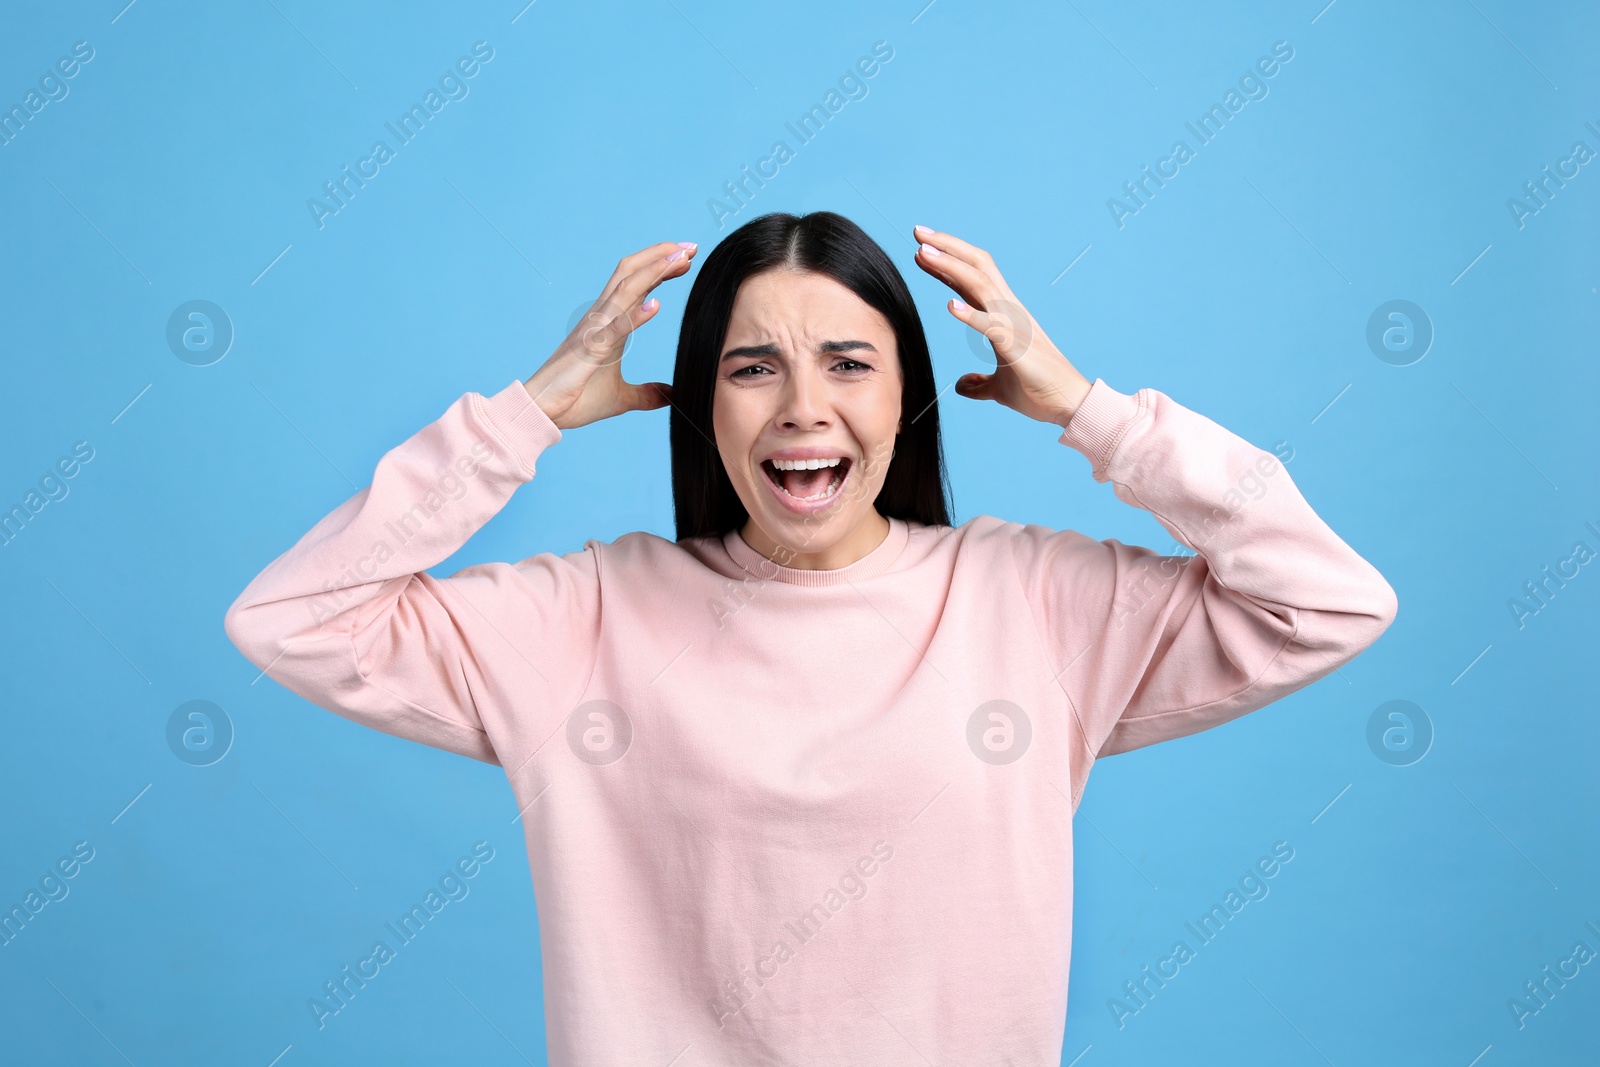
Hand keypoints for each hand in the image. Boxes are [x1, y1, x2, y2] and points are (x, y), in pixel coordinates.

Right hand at [523, 241, 696, 429]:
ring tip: (681, 258)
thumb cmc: (576, 399)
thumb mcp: (622, 398)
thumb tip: (672, 395)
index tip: (687, 259)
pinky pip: (614, 328)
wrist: (543, 412)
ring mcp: (594, 331)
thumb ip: (648, 394)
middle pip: (630, 272)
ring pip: (625, 289)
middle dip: (661, 255)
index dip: (661, 267)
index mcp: (608, 324)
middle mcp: (600, 318)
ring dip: (653, 271)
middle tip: (691, 247)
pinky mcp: (589, 351)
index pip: (637, 284)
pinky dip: (635, 315)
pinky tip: (656, 304)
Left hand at [911, 225, 1092, 427]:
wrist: (1068, 403)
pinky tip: (950, 306)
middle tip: (917, 231)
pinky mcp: (1016, 346)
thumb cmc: (1037, 391)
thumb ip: (978, 384)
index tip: (921, 249)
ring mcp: (1014, 324)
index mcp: (1004, 315)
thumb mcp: (998, 389)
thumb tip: (961, 386)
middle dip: (946, 246)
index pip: (971, 278)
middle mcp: (1009, 310)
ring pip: (979, 284)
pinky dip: (971, 314)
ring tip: (924, 252)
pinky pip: (991, 325)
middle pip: (976, 265)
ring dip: (950, 267)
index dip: (947, 261)